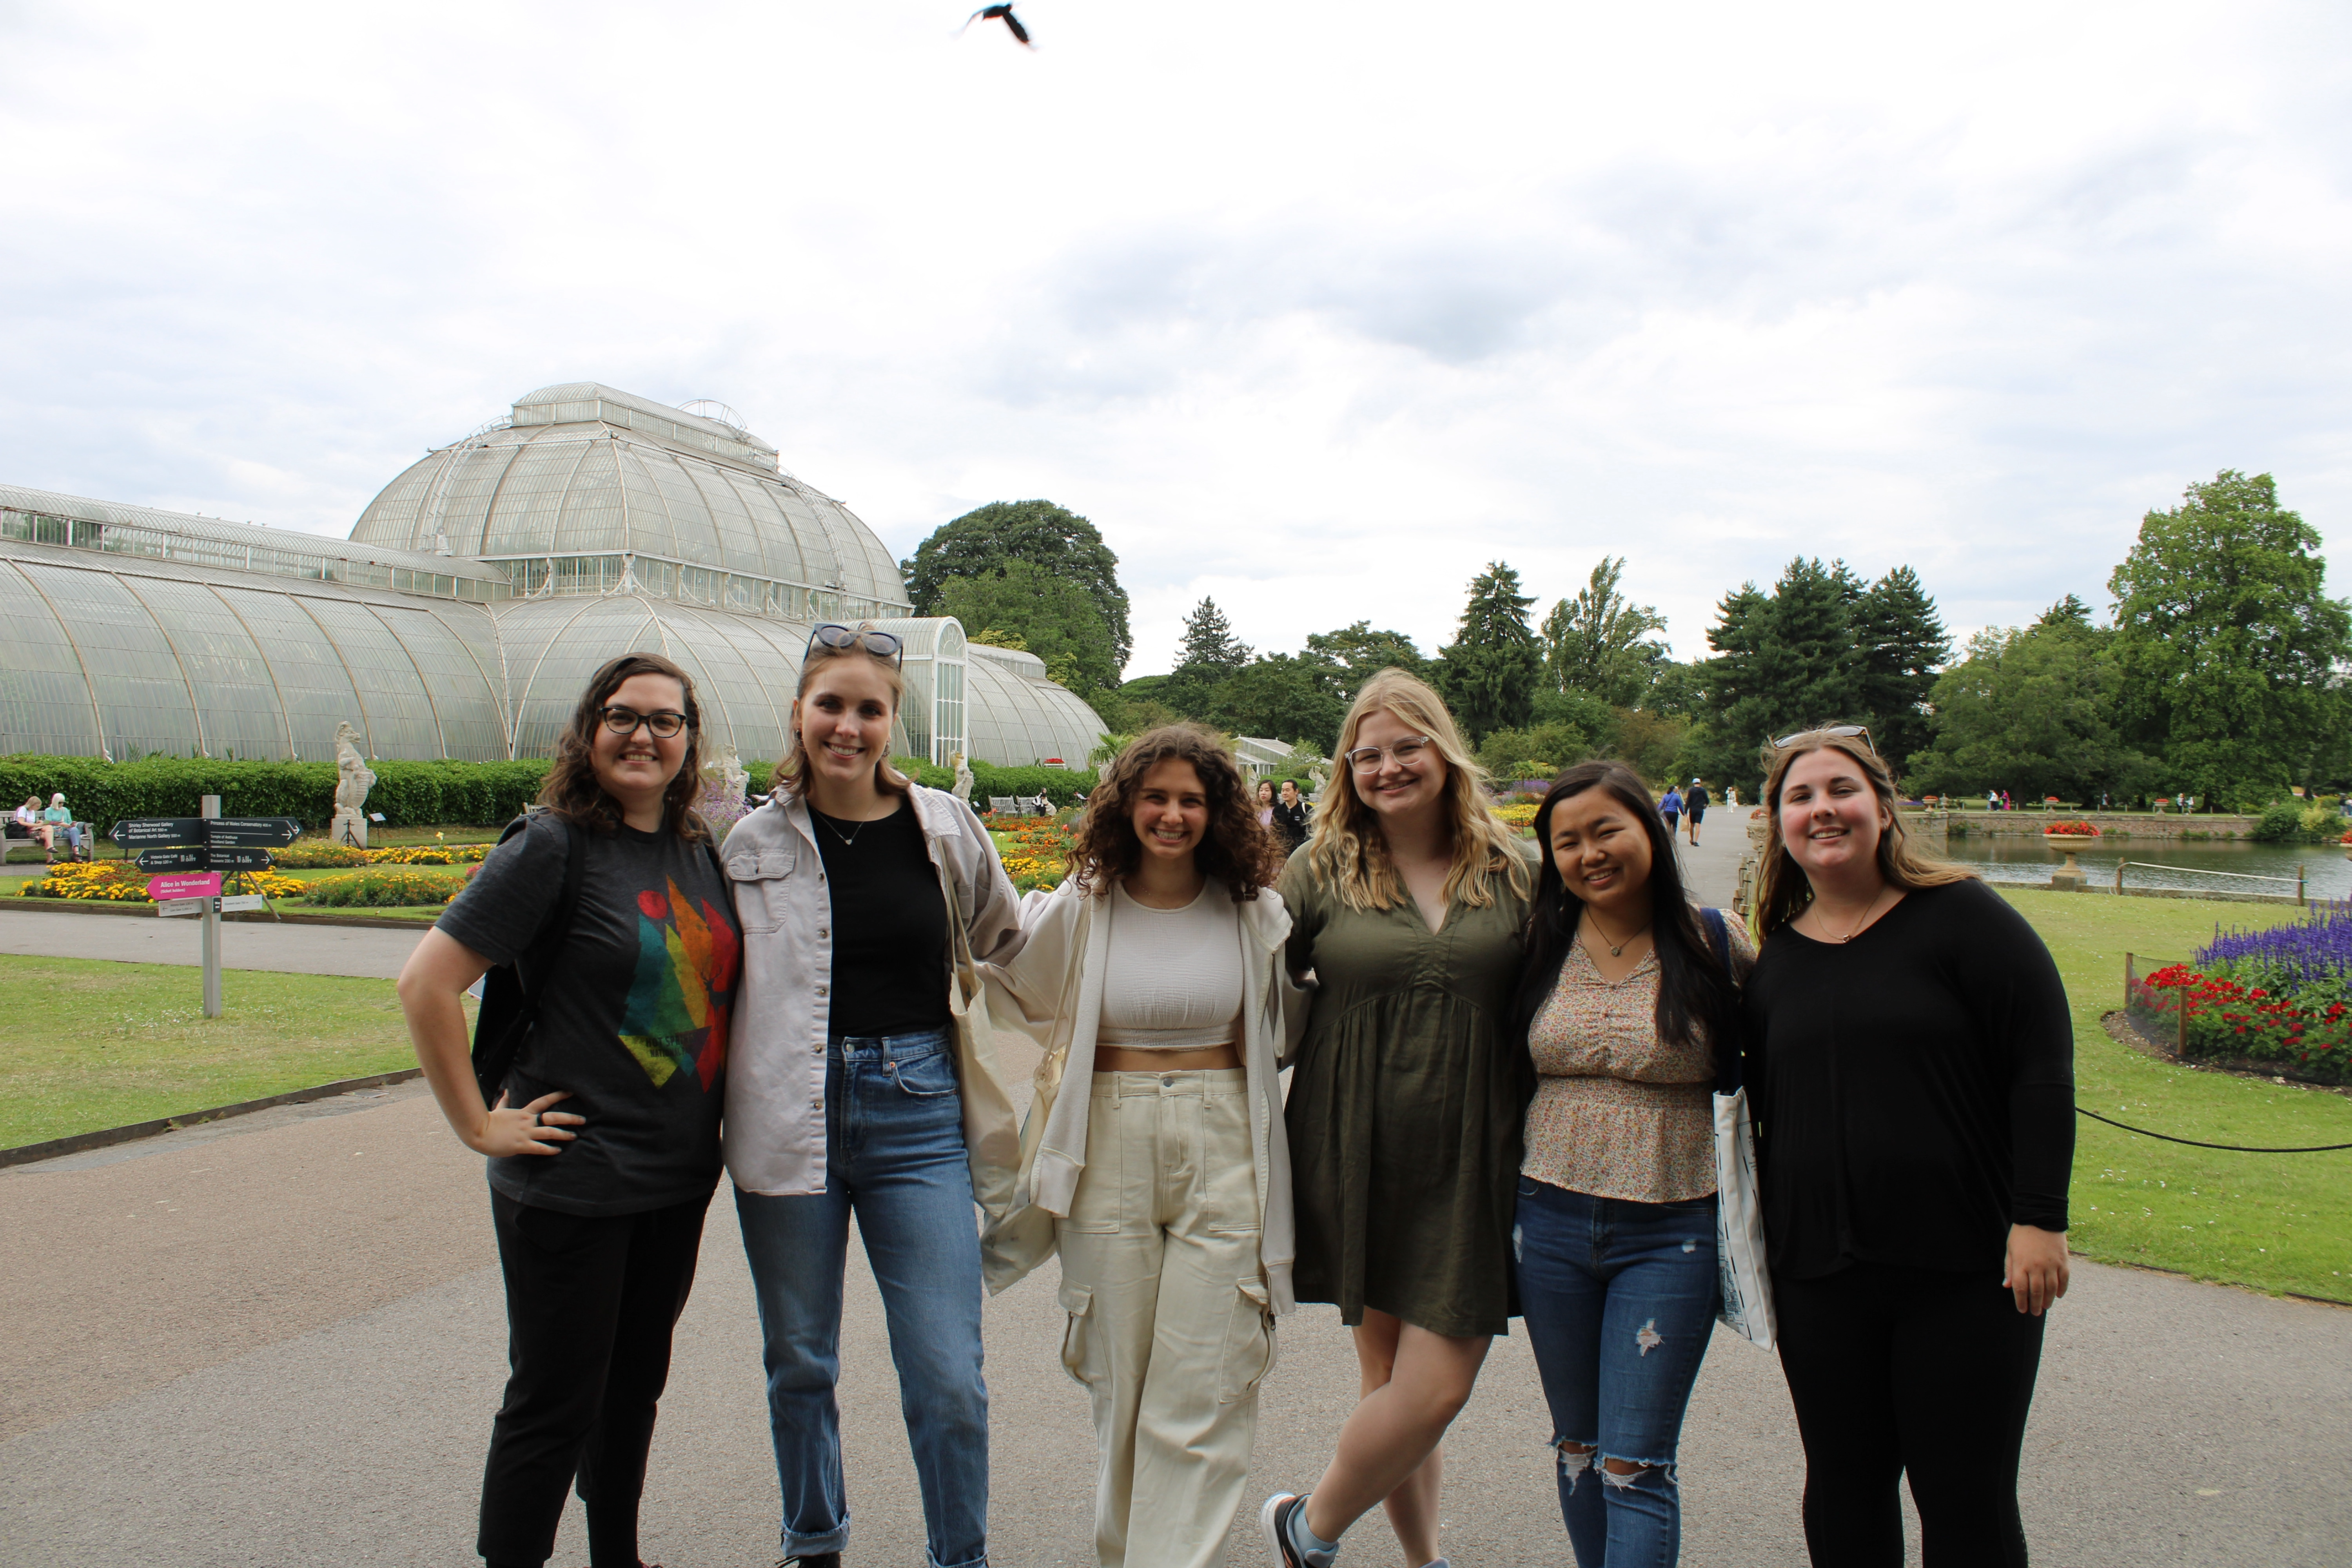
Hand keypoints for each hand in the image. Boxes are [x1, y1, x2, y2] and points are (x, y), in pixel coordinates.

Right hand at [467, 1090, 582, 1156]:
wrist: (478, 1132)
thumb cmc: (488, 1121)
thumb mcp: (498, 1109)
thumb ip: (504, 1102)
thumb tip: (505, 1091)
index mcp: (524, 1112)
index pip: (544, 1101)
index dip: (558, 1096)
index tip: (571, 1093)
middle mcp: (528, 1121)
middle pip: (553, 1117)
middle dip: (569, 1118)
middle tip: (582, 1120)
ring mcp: (525, 1133)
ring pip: (550, 1132)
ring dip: (564, 1134)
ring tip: (574, 1136)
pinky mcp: (521, 1145)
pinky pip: (539, 1148)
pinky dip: (550, 1149)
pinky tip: (558, 1151)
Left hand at [2003, 1223, 2069, 1315]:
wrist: (2040, 1216)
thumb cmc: (2021, 1233)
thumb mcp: (2010, 1249)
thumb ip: (2010, 1268)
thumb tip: (2007, 1286)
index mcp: (2021, 1264)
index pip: (2020, 1289)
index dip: (2021, 1302)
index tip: (2022, 1310)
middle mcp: (2036, 1267)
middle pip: (2037, 1292)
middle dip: (2035, 1305)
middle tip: (2035, 1312)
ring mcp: (2051, 1264)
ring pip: (2051, 1289)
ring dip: (2048, 1300)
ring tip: (2045, 1306)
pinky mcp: (2063, 1261)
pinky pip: (2064, 1279)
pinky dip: (2062, 1289)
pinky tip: (2058, 1296)